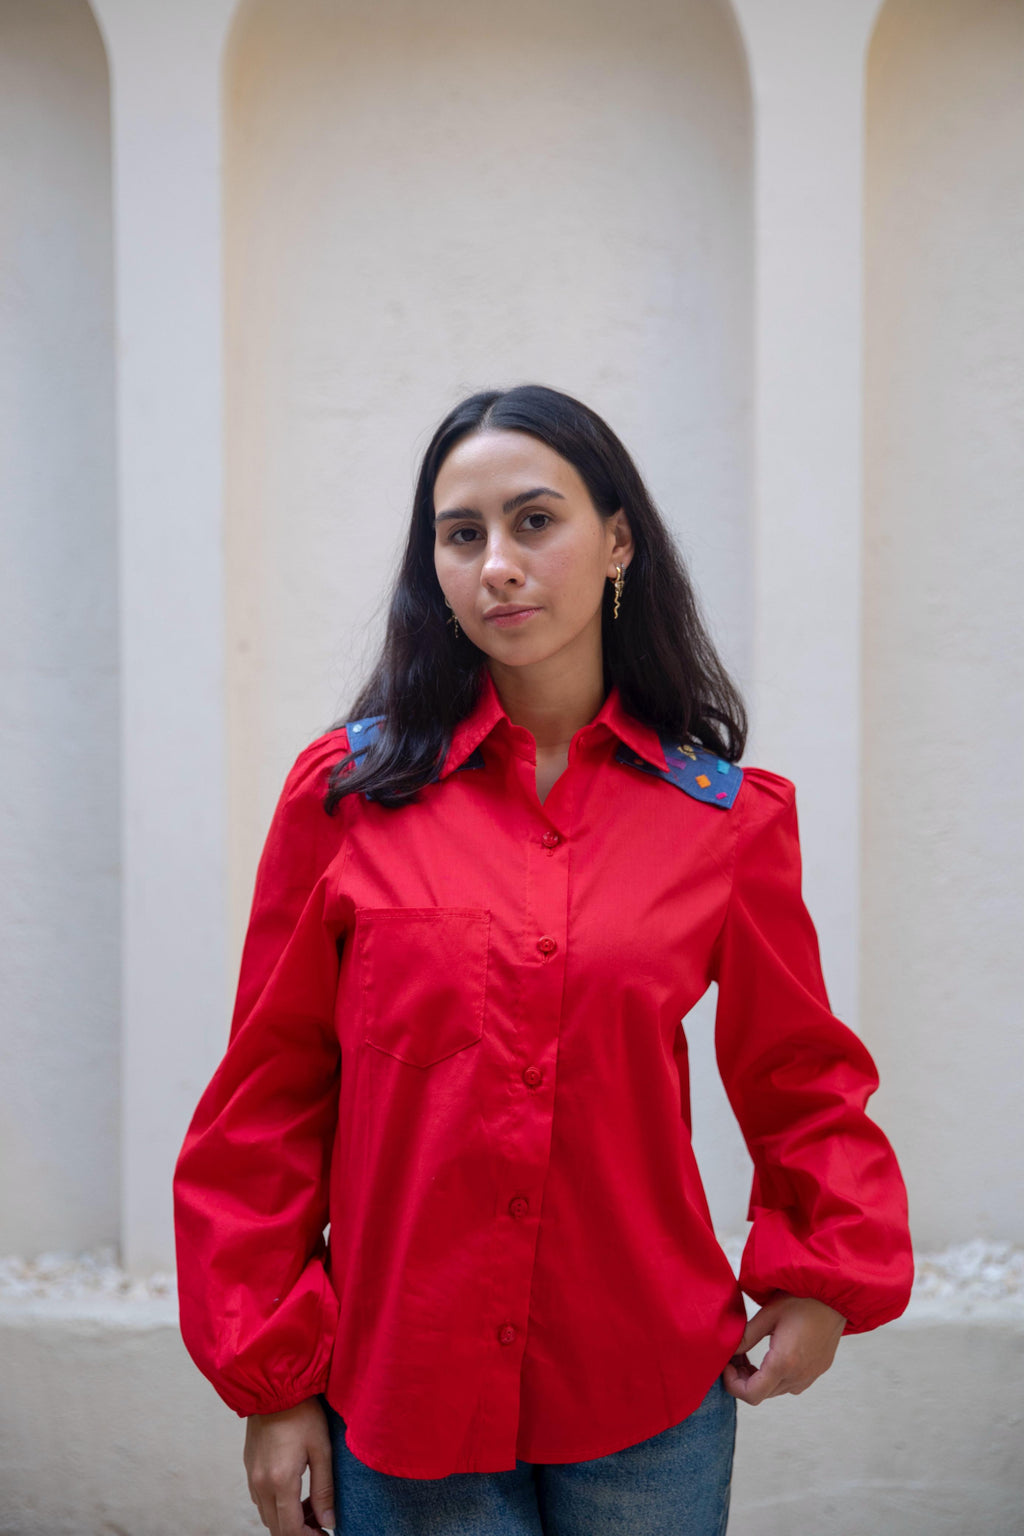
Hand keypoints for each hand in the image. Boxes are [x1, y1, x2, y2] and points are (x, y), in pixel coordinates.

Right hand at [244, 1397, 335, 1535]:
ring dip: (287, 1520)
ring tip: (312, 1507)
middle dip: (300, 1532)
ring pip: (267, 1516)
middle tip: (322, 1522)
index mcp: (280, 1481)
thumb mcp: (321, 1449)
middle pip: (277, 1528)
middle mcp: (261, 1484)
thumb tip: (329, 1523)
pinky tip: (295, 1493)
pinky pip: (260, 1500)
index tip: (326, 1534)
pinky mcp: (249, 1468)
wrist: (274, 1386)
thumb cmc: (302, 1413)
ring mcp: (251, 1477)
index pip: (291, 1530)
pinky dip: (277, 1506)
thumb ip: (324, 1489)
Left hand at [723, 1294, 844, 1405]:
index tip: (727, 1364)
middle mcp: (798, 1376)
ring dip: (758, 1378)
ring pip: (776, 1390)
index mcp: (783, 1363)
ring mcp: (810, 1376)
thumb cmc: (801, 1300)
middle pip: (762, 1393)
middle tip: (735, 1355)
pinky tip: (770, 1354)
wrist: (835, 1296)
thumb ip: (746, 1336)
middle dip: (742, 1378)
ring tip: (749, 1354)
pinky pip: (791, 1383)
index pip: (752, 1394)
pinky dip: (775, 1376)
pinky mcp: (817, 1371)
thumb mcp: (768, 1314)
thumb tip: (728, 1352)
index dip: (732, 1385)